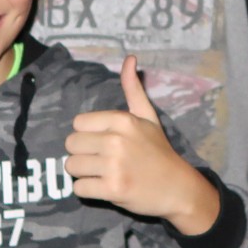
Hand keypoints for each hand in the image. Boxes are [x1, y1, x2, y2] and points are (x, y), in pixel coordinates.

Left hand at [65, 56, 218, 234]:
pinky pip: (79, 188)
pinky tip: (104, 187)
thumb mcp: (147, 116)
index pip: (78, 123)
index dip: (88, 135)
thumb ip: (133, 88)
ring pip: (71, 166)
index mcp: (122, 120)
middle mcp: (116, 140)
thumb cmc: (158, 151)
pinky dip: (88, 190)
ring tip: (103, 174)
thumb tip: (129, 57)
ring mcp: (114, 166)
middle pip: (71, 144)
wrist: (177, 188)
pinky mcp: (112, 189)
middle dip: (82, 154)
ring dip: (83, 173)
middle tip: (101, 161)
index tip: (104, 143)